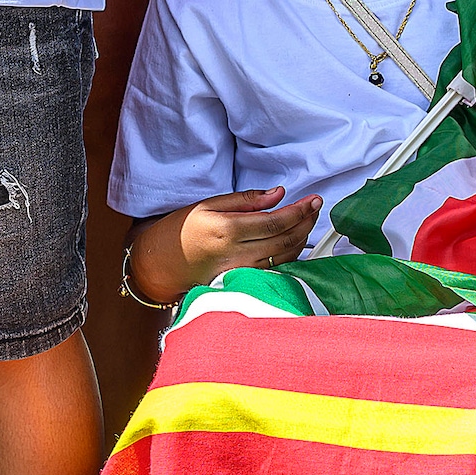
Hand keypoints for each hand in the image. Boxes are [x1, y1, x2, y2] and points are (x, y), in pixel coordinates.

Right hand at [132, 187, 320, 303]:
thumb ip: (247, 200)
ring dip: (302, 237)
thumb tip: (279, 194)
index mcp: (228, 231)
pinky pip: (275, 267)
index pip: (276, 222)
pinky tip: (294, 240)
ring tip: (307, 219)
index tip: (313, 200)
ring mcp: (241, 271)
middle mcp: (237, 254)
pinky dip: (291, 253)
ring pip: (285, 256)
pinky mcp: (243, 280)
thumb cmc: (182, 230)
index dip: (300, 211)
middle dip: (307, 222)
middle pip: (286, 240)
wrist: (160, 262)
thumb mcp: (209, 205)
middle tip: (314, 206)